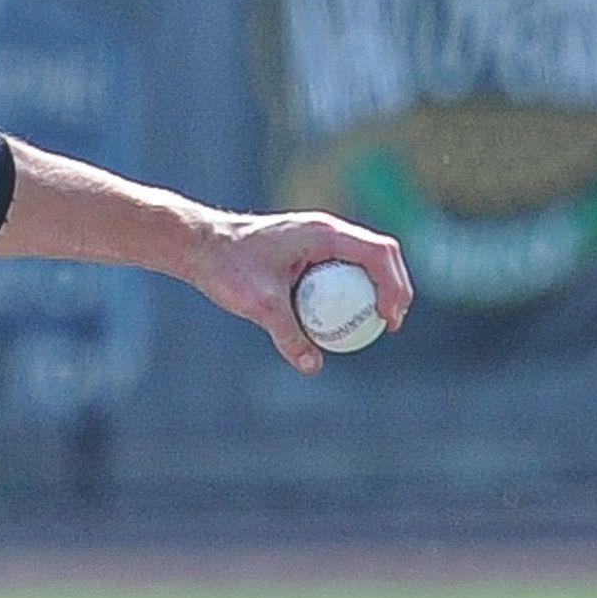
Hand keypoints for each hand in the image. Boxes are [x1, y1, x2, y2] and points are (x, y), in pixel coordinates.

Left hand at [190, 210, 412, 372]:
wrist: (201, 246)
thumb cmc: (227, 267)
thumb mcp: (258, 305)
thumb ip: (287, 334)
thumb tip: (313, 366)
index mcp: (324, 233)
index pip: (379, 252)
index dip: (394, 285)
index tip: (389, 318)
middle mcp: (327, 231)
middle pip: (381, 253)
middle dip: (395, 287)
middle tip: (392, 324)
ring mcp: (319, 239)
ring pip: (364, 260)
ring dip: (378, 287)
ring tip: (378, 322)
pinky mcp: (309, 251)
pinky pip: (342, 268)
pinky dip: (352, 290)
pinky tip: (346, 318)